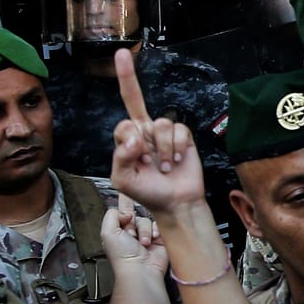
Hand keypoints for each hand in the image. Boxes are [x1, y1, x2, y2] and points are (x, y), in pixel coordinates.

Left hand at [100, 197, 167, 278]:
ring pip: (146, 220)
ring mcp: (145, 234)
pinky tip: (153, 240)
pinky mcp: (158, 237)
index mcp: (117, 229)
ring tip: (143, 243)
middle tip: (131, 234)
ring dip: (144, 230)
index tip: (128, 193)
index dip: (124, 203)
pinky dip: (156, 231)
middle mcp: (131, 231)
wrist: (141, 269)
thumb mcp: (108, 232)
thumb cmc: (123, 256)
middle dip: (134, 222)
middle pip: (136, 214)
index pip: (121, 211)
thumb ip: (112, 214)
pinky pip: (159, 225)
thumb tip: (126, 211)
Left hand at [109, 47, 205, 214]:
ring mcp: (164, 136)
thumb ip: (121, 157)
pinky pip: (180, 129)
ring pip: (162, 123)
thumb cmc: (149, 192)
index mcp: (128, 144)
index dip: (131, 139)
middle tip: (137, 121)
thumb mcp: (124, 180)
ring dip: (164, 148)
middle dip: (133, 100)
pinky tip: (177, 160)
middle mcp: (145, 136)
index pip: (124, 126)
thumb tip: (135, 140)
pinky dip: (179, 146)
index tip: (140, 160)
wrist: (175, 203)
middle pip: (136, 105)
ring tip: (165, 166)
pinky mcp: (183, 138)